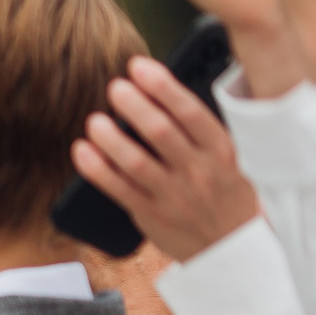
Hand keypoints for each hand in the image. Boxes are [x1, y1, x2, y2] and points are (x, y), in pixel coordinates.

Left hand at [69, 55, 262, 258]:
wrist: (233, 248)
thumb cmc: (226, 192)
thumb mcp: (231, 159)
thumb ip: (202, 131)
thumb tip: (162, 92)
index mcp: (221, 151)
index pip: (190, 112)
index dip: (162, 87)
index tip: (139, 67)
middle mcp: (198, 172)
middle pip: (161, 133)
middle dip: (136, 106)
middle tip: (115, 87)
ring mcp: (173, 195)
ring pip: (136, 162)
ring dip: (111, 139)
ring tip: (94, 120)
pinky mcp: (150, 215)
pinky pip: (118, 189)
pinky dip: (97, 169)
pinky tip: (83, 150)